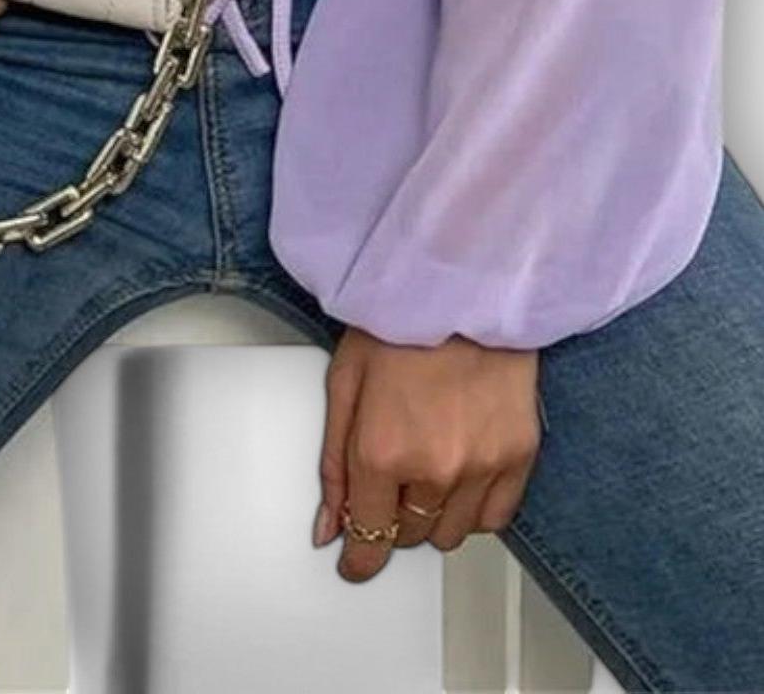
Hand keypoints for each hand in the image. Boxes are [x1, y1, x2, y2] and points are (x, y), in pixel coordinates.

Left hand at [314, 326, 541, 581]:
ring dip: (433, 515)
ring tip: (427, 467)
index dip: (358, 557)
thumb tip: (329, 526)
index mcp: (382, 450)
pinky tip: (461, 474)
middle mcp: (434, 468)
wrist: (463, 287)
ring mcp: (482, 465)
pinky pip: (495, 519)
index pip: (368, 538)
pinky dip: (475, 508)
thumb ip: (334, 464)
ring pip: (452, 535)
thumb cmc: (400, 323)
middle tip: (390, 477)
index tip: (356, 562)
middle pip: (408, 536)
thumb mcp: (344, 383)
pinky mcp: (519, 455)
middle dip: (391, 518)